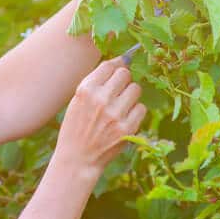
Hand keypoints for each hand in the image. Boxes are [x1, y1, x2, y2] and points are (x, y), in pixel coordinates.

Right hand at [54, 56, 146, 179]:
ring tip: (120, 106)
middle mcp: (101, 99)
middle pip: (125, 74)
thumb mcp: (78, 100)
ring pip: (136, 89)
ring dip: (130, 95)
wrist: (78, 158)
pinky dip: (135, 112)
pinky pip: (141, 108)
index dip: (114, 69)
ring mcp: (115, 114)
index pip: (109, 65)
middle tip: (117, 92)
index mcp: (86, 90)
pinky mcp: (128, 128)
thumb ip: (97, 81)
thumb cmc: (77, 126)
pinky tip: (124, 119)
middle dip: (123, 81)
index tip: (114, 76)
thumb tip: (123, 60)